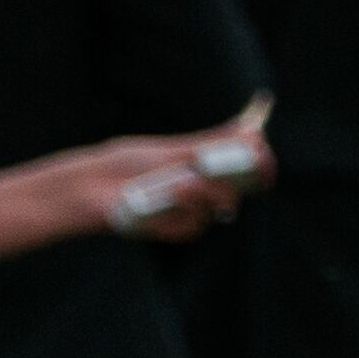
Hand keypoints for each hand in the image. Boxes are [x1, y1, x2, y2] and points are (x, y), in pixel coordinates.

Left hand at [79, 121, 261, 243]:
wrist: (94, 187)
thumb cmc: (130, 164)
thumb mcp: (173, 149)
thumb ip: (213, 143)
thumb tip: (249, 128)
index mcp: (203, 165)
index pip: (245, 167)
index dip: (259, 165)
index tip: (264, 159)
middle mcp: (201, 189)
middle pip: (236, 189)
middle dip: (230, 180)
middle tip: (213, 170)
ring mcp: (189, 210)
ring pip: (215, 208)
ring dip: (199, 195)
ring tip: (175, 185)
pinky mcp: (176, 229)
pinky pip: (193, 226)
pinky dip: (180, 214)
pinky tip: (160, 206)